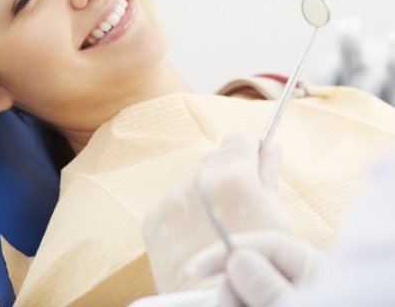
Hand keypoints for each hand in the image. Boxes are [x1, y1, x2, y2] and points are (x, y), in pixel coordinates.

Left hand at [142, 134, 287, 293]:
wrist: (214, 304)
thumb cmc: (257, 269)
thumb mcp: (276, 220)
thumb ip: (270, 176)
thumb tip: (272, 148)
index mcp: (233, 177)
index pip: (239, 139)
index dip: (251, 149)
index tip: (255, 159)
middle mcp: (198, 181)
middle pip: (216, 159)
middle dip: (229, 173)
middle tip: (239, 203)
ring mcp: (172, 198)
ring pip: (194, 182)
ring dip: (206, 193)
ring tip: (218, 226)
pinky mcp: (154, 216)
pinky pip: (174, 203)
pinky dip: (185, 213)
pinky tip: (196, 236)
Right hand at [187, 231, 322, 306]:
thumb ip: (270, 290)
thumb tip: (238, 259)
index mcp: (312, 273)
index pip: (266, 246)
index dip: (227, 251)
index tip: (196, 268)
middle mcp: (293, 287)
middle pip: (244, 275)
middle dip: (231, 296)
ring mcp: (276, 301)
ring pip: (238, 300)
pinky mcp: (264, 305)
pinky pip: (241, 306)